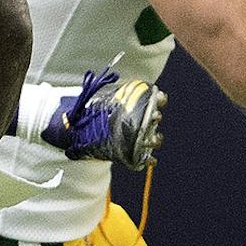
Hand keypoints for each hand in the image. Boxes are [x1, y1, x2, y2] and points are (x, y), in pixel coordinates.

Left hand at [41, 68, 166, 169]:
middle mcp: (141, 121)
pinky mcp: (133, 154)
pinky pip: (146, 158)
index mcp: (137, 107)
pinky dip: (149, 160)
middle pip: (156, 118)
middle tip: (153, 116)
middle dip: (156, 117)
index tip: (158, 97)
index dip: (159, 99)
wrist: (86, 132)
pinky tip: (148, 160)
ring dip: (155, 139)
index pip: (155, 100)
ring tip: (149, 140)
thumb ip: (96, 92)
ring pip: (155, 138)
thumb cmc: (95, 114)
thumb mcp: (96, 101)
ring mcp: (139, 138)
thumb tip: (92, 84)